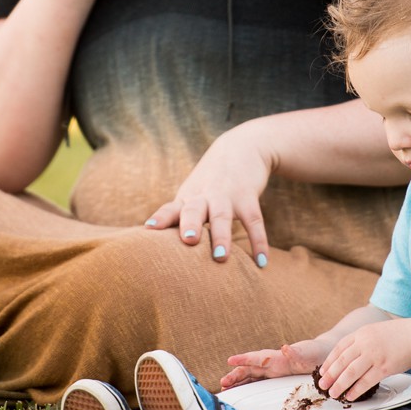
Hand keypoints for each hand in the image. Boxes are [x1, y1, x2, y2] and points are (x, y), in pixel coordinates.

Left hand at [144, 120, 271, 264]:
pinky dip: (258, 242)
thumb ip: (180, 218)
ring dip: (222, 236)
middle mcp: (204, 196)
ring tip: (221, 258)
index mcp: (188, 198)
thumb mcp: (193, 193)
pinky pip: (254, 221)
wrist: (242, 147)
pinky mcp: (248, 197)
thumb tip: (162, 251)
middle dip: (191, 224)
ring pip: (222, 215)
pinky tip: (261, 262)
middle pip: (194, 210)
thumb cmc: (211, 180)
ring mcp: (227, 195)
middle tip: (188, 240)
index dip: (161, 218)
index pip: (171, 208)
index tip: (149, 228)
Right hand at [220, 339, 329, 389]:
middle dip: (235, 375)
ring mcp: (272, 371)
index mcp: (277, 358)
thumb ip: (296, 352)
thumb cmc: (314, 353)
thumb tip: (285, 348)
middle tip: (222, 383)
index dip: (244, 359)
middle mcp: (272, 364)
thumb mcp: (307, 353)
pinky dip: (246, 387)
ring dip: (237, 382)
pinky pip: (258, 383)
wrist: (321, 356)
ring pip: (250, 376)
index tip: (230, 360)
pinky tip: (239, 392)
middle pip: (249, 369)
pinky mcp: (275, 379)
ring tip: (224, 389)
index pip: (257, 358)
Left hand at [318, 319, 410, 401]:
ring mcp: (374, 356)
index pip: (339, 348)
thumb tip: (346, 356)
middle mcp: (365, 343)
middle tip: (322, 385)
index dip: (329, 361)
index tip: (322, 371)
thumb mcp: (375, 331)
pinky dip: (356, 390)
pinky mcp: (384, 368)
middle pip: (342, 361)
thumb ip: (361, 341)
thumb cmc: (397, 335)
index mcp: (361, 333)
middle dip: (330, 375)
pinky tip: (350, 396)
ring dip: (340, 385)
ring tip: (332, 393)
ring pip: (351, 373)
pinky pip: (366, 382)